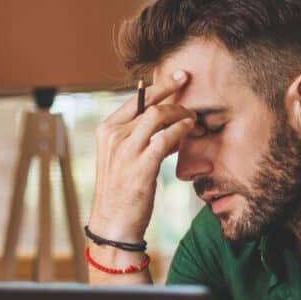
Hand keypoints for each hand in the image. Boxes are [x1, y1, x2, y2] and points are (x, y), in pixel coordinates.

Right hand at [88, 69, 194, 242]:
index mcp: (107, 130)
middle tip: (190, 87)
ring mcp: (126, 150)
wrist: (114, 222)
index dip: (160, 86)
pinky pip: (165, 138)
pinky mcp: (141, 166)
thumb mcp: (125, 157)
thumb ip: (141, 137)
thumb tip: (170, 122)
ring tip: (193, 117)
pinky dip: (180, 130)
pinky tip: (190, 128)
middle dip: (173, 92)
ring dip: (180, 113)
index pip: (135, 99)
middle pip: (149, 103)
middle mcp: (113, 136)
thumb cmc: (122, 190)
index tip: (178, 77)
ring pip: (158, 116)